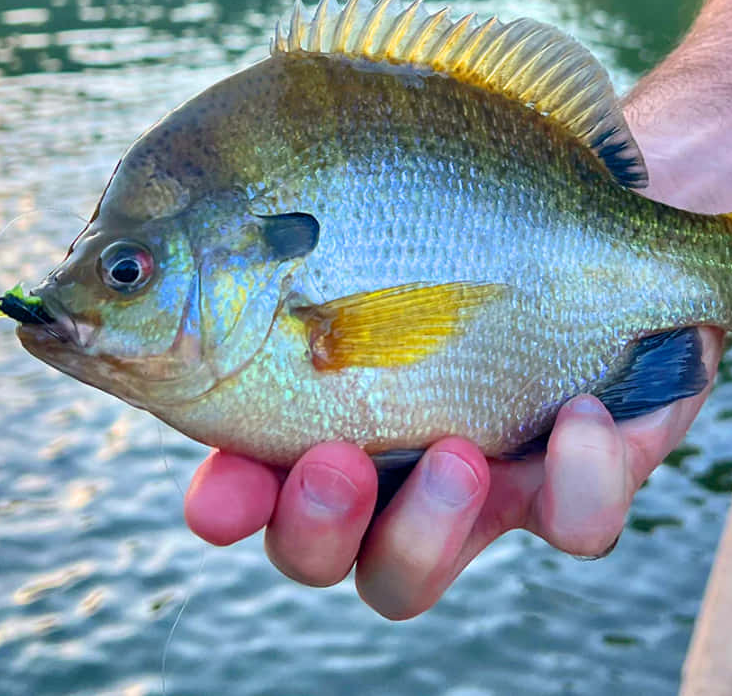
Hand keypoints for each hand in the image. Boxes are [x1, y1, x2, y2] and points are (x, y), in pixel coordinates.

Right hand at [184, 97, 731, 619]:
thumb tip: (131, 240)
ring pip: (423, 568)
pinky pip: (578, 520)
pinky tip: (578, 408)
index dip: (231, 503)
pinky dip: (577, 478)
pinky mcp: (586, 464)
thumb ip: (270, 219)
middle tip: (329, 465)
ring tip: (454, 454)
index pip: (253, 476)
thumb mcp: (355, 171)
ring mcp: (486, 465)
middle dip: (311, 528)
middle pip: (326, 548)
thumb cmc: (469, 161)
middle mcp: (391, 443)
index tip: (218, 498)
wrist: (600, 168)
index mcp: (326, 388)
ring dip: (426, 531)